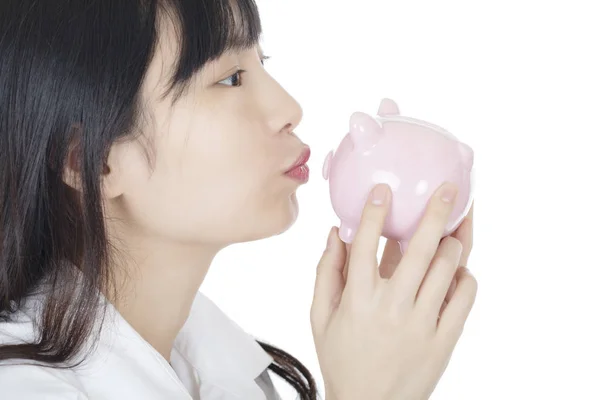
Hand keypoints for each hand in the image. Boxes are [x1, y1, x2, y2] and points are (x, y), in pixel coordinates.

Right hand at [310, 183, 477, 399]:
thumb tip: (334, 234)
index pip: (365, 243)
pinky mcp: (444, 339)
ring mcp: (422, 323)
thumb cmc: (342, 359)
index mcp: (358, 298)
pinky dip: (466, 277)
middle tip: (448, 189)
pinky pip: (464, 298)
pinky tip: (459, 269)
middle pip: (419, 248)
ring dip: (453, 242)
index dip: (374, 212)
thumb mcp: (321, 317)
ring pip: (446, 268)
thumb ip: (326, 273)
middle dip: (436, 212)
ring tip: (455, 228)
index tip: (383, 190)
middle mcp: (392, 306)